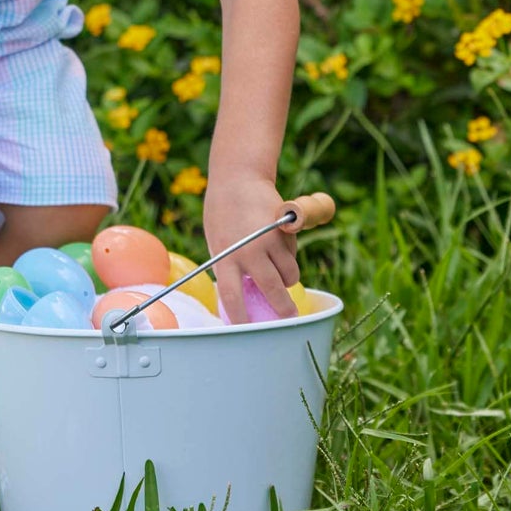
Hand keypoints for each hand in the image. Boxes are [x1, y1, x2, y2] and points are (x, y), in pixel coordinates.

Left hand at [202, 173, 298, 321]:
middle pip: (272, 290)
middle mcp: (249, 251)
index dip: (240, 318)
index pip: (232, 296)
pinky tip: (276, 242)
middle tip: (290, 318)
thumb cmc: (222, 213)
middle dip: (284, 309)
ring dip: (288, 279)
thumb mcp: (217, 241)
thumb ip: (229, 266)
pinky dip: (289, 256)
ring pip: (290, 274)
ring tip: (278, 272)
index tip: (247, 332)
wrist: (238, 178)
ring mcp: (270, 240)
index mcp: (225, 256)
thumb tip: (240, 296)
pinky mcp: (286, 230)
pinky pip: (293, 254)